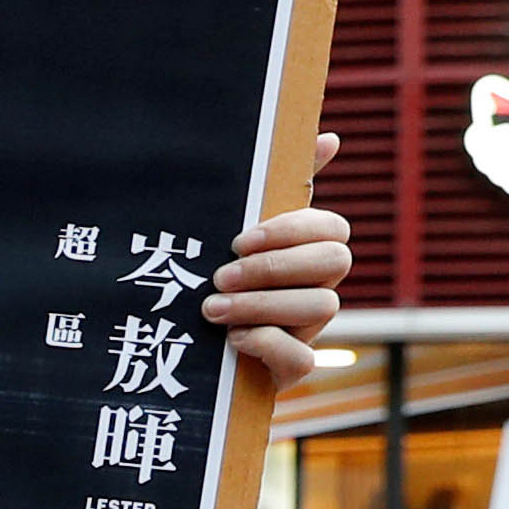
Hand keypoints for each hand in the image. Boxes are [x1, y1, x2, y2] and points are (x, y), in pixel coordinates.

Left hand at [208, 128, 350, 389]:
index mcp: (305, 252)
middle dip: (275, 267)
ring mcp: (307, 331)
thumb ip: (275, 188)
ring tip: (212, 309)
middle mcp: (316, 289)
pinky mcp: (290, 370)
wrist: (174, 352)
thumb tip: (328, 138)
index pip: (331, 228)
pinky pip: (303, 360)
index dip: (292, 231)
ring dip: (263, 305)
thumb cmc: (205, 280)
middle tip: (221, 276)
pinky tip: (234, 341)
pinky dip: (269, 346)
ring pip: (323, 308)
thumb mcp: (229, 232)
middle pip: (334, 263)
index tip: (239, 239)